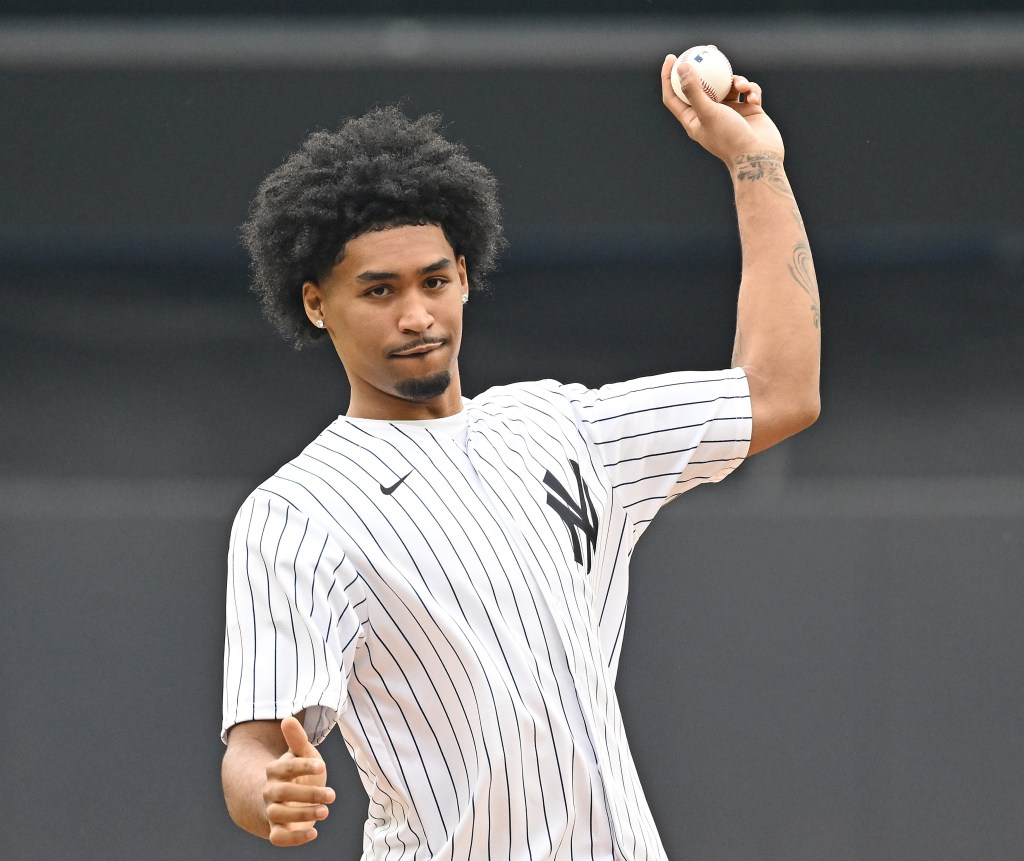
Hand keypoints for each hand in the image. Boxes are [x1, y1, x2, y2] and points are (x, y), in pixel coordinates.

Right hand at [262, 716, 335, 846]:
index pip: (287, 767)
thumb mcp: (301, 755)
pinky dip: (294, 839)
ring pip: (280, 815)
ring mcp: (271, 812)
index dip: (303, 766)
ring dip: (303, 814)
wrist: (282, 800)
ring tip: (325, 812)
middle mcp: (269, 791)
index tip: (322, 766)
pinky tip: (313, 834)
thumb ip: (297, 740)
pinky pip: (278, 838)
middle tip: (332, 795)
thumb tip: (287, 718)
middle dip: (309, 794)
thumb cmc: (297, 774)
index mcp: (274, 770)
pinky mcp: (276, 831)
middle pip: (284, 793)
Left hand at [661, 52, 784, 165]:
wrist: (758, 158)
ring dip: (736, 81)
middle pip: (703, 85)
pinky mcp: (748, 111)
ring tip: (740, 85)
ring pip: (729, 86)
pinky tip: (752, 97)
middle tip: (708, 49)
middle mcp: (710, 115)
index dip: (669, 77)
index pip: (675, 96)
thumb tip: (682, 67)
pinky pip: (748, 92)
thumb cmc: (730, 139)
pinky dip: (751, 91)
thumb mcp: (708, 112)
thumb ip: (694, 90)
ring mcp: (730, 113)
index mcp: (693, 120)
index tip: (673, 57)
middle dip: (705, 66)